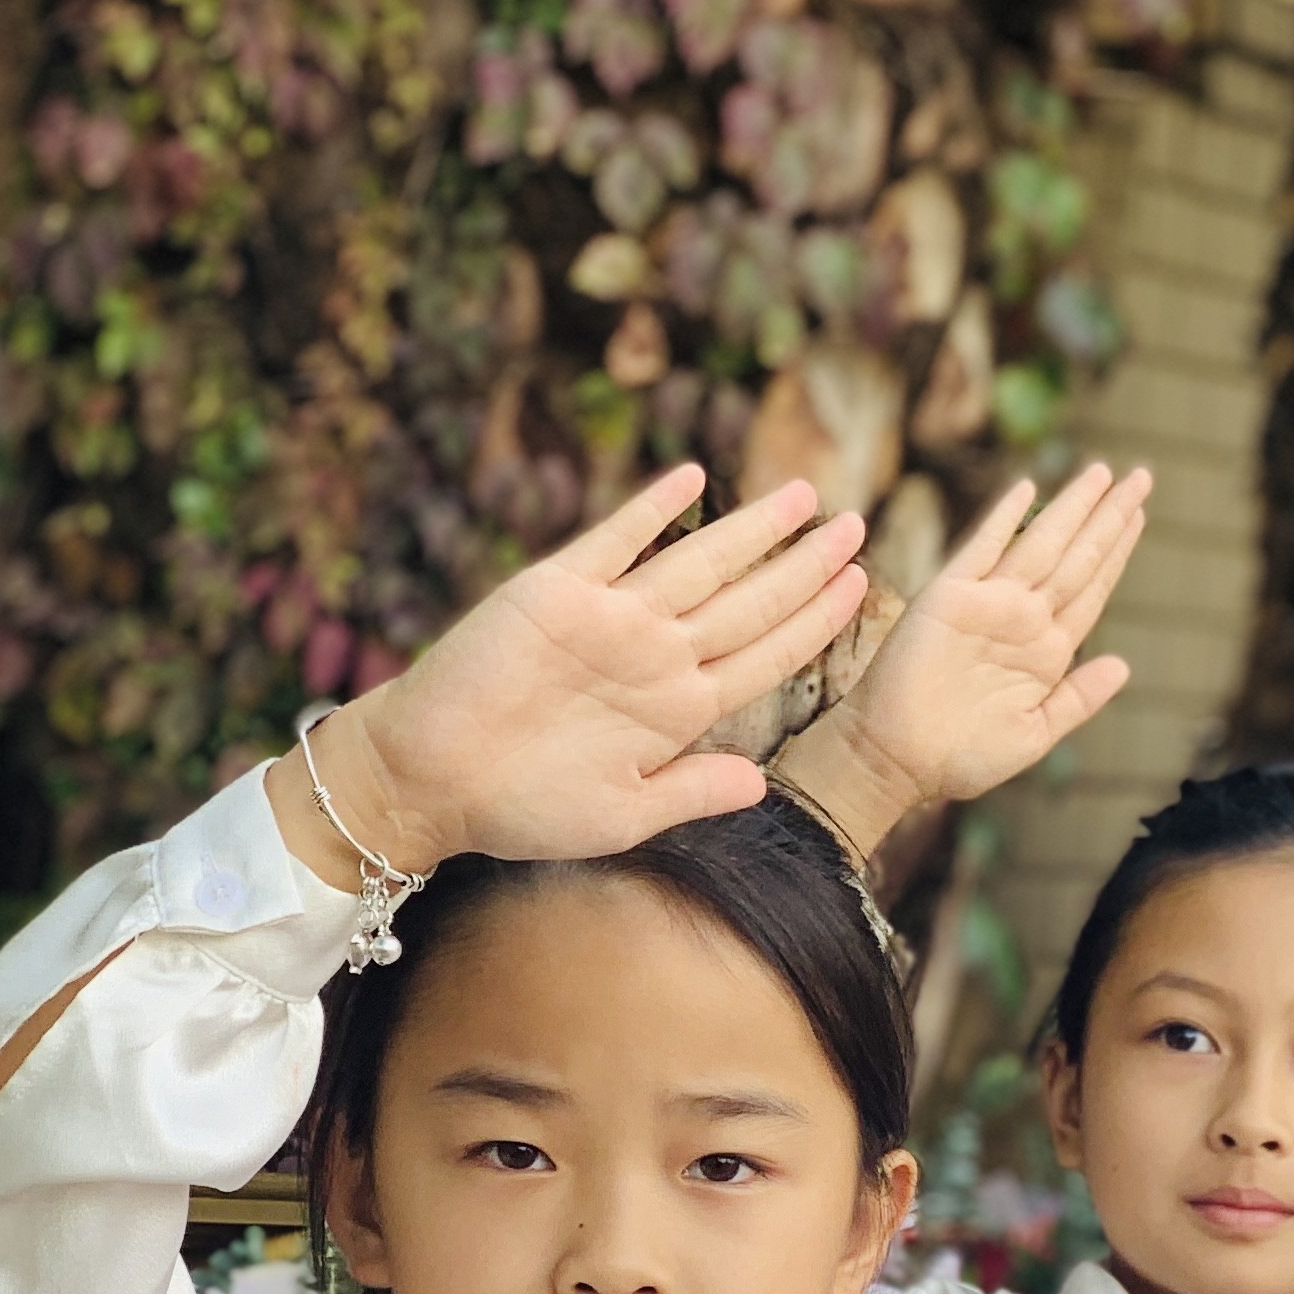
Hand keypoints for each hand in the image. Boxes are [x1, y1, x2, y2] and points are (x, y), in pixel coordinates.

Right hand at [282, 465, 868, 878]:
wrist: (431, 780)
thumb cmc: (522, 807)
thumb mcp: (622, 815)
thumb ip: (692, 792)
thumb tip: (762, 785)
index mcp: (679, 709)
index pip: (768, 655)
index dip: (816, 621)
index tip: (862, 587)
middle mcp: (655, 656)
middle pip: (750, 601)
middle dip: (806, 564)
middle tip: (857, 523)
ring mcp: (610, 619)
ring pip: (699, 563)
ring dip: (752, 529)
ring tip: (804, 495)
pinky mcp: (556, 592)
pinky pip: (614, 540)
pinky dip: (652, 509)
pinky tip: (694, 479)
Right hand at [782, 465, 1148, 856]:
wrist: (899, 760)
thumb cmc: (964, 757)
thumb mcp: (1034, 734)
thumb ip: (1078, 699)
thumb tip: (1123, 665)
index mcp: (1047, 651)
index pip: (1092, 589)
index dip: (1117, 551)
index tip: (1139, 514)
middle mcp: (1022, 620)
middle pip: (1077, 558)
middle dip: (1109, 517)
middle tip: (1142, 477)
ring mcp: (987, 605)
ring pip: (1041, 546)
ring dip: (1073, 509)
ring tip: (1105, 474)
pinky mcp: (947, 598)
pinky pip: (980, 550)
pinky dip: (1002, 520)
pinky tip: (1026, 490)